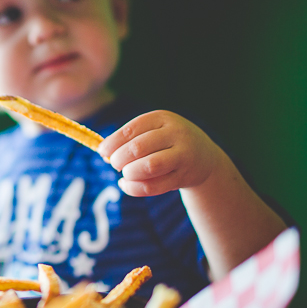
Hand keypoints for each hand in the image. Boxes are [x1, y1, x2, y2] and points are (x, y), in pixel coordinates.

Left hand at [97, 110, 222, 196]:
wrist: (204, 158)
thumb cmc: (168, 144)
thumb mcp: (154, 132)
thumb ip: (131, 139)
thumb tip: (103, 152)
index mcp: (162, 118)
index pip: (131, 129)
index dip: (112, 143)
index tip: (102, 152)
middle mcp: (175, 133)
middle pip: (137, 148)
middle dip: (119, 159)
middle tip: (115, 165)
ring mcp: (183, 155)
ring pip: (149, 167)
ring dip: (129, 173)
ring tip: (124, 175)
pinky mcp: (184, 176)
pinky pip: (154, 186)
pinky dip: (134, 188)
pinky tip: (126, 185)